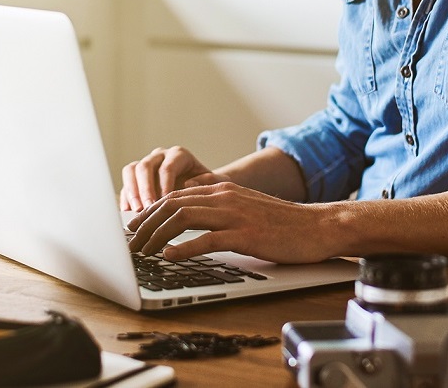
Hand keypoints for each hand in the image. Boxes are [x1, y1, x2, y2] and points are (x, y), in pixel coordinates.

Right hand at [119, 146, 228, 211]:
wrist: (202, 187)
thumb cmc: (209, 185)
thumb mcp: (217, 183)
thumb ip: (209, 181)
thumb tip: (189, 183)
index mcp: (179, 155)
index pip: (167, 167)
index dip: (164, 184)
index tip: (164, 201)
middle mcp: (161, 156)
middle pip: (145, 166)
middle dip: (144, 188)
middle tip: (146, 208)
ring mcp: (147, 166)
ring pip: (131, 170)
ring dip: (131, 191)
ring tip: (136, 210)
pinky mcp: (137, 178)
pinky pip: (126, 184)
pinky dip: (126, 198)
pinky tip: (129, 213)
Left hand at [126, 182, 333, 263]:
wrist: (318, 226)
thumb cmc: (283, 222)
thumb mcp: (246, 204)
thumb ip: (219, 202)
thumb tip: (190, 202)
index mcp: (223, 190)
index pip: (175, 196)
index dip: (150, 211)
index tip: (134, 227)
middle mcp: (225, 197)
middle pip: (172, 205)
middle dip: (145, 224)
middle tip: (130, 243)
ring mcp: (235, 215)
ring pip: (183, 218)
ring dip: (156, 235)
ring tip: (142, 252)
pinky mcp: (246, 235)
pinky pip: (207, 239)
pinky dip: (184, 248)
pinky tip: (170, 257)